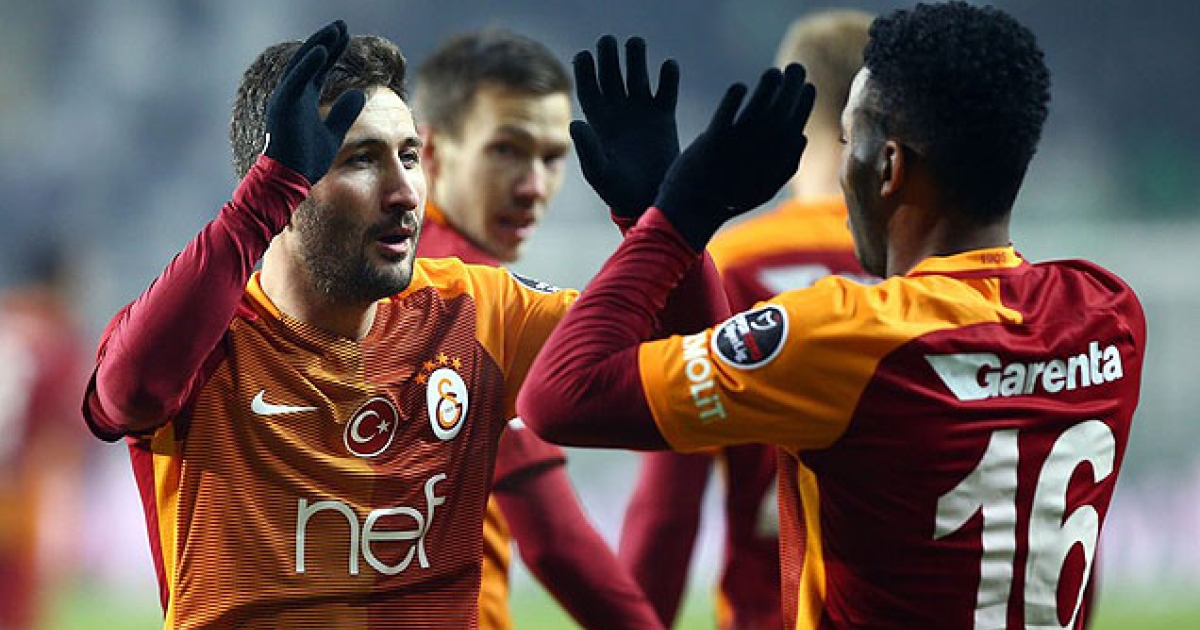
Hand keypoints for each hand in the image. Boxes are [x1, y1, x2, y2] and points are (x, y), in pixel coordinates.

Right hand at [263, 20, 365, 184]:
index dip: (332, 50)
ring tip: (335, 30)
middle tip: (342, 24)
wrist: (291, 179)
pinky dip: (307, 64)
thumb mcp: (333, 131)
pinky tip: (322, 50)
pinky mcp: (282, 106)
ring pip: (302, 65)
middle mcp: (293, 94)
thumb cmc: (307, 159)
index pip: (319, 68)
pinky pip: (295, 80)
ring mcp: (286, 99)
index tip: (346, 35)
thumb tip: (361, 93)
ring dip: (318, 45)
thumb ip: (344, 112)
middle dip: (326, 41)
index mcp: (303, 98)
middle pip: (311, 60)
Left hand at [571, 35, 679, 218]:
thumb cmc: (619, 192)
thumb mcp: (600, 173)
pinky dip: (668, 77)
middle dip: (609, 57)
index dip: (585, 71)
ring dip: (636, 58)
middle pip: (611, 75)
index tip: (584, 55)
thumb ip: (588, 149)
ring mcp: (641, 112)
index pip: (589, 88)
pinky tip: (668, 66)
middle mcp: (618, 111)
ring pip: (637, 76)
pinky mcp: (664, 116)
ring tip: (636, 43)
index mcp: (598, 121)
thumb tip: (576, 124)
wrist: (650, 200)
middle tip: (609, 41)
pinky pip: (666, 90)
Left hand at [655, 63, 814, 250]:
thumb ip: (785, 166)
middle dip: (793, 90)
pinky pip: (724, 119)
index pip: (795, 130)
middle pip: (781, 117)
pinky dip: (733, 102)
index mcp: (772, 169)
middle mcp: (757, 159)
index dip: (804, 107)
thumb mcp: (763, 189)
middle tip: (797, 67)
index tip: (808, 87)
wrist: (690, 213)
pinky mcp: (710, 146)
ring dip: (768, 90)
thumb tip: (803, 136)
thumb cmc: (727, 199)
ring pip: (757, 115)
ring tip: (773, 73)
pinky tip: (740, 87)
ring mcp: (734, 152)